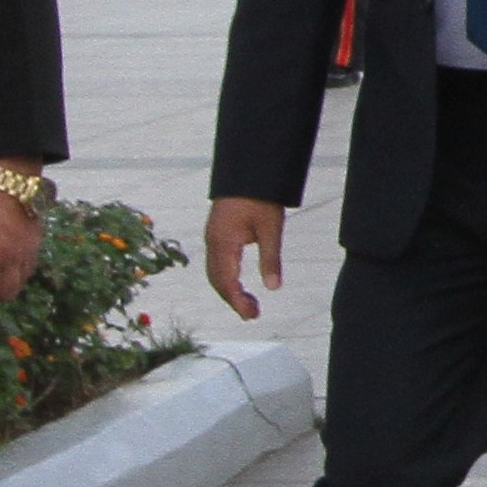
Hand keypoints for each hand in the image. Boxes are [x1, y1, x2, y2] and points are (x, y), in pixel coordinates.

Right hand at [203, 197, 285, 320]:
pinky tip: (239, 284)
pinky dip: (226, 278)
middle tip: (253, 314)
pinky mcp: (217, 233)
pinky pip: (216, 263)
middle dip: (233, 299)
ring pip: (215, 273)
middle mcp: (212, 243)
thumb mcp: (271, 228)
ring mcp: (212, 238)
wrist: (249, 171)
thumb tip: (274, 288)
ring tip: (249, 304)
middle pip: (217, 280)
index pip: (226, 281)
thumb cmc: (261, 198)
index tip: (251, 315)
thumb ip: (271, 259)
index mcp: (222, 243)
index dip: (237, 301)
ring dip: (229, 290)